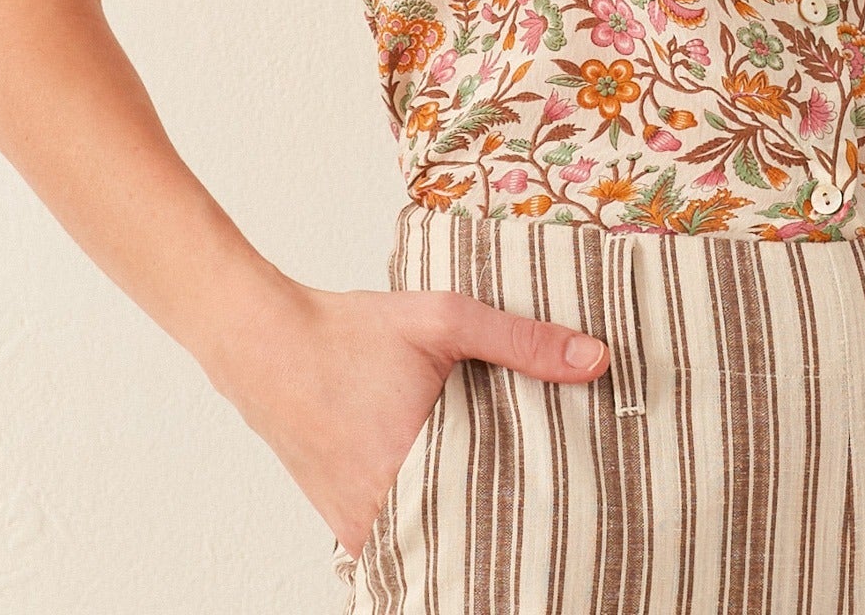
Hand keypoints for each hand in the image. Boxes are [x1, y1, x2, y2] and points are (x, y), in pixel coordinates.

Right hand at [200, 270, 611, 558]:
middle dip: (509, 527)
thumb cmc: (352, 333)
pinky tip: (459, 493)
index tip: (572, 510)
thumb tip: (597, 359)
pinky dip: (430, 520)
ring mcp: (360, 527)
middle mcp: (385, 516)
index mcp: (416, 474)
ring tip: (512, 499)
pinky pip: (401, 538)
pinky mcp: (345, 524)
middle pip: (468, 541)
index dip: (537, 521)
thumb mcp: (445, 321)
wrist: (266, 344)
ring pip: (433, 543)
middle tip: (553, 507)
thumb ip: (523, 341)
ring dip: (467, 524)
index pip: (498, 525)